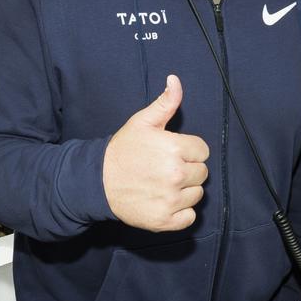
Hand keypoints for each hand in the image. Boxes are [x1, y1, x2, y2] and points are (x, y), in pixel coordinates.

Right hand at [103, 75, 208, 231]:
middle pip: (202, 173)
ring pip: (197, 194)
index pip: (203, 150)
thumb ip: (165, 103)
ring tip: (163, 184)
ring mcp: (171, 199)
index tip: (172, 153)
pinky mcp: (165, 220)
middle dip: (188, 169)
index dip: (188, 150)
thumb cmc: (122, 151)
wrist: (98, 182)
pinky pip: (190, 217)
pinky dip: (180, 212)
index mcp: (174, 148)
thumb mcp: (142, 122)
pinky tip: (164, 201)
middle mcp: (176, 175)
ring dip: (185, 191)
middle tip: (165, 169)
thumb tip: (175, 80)